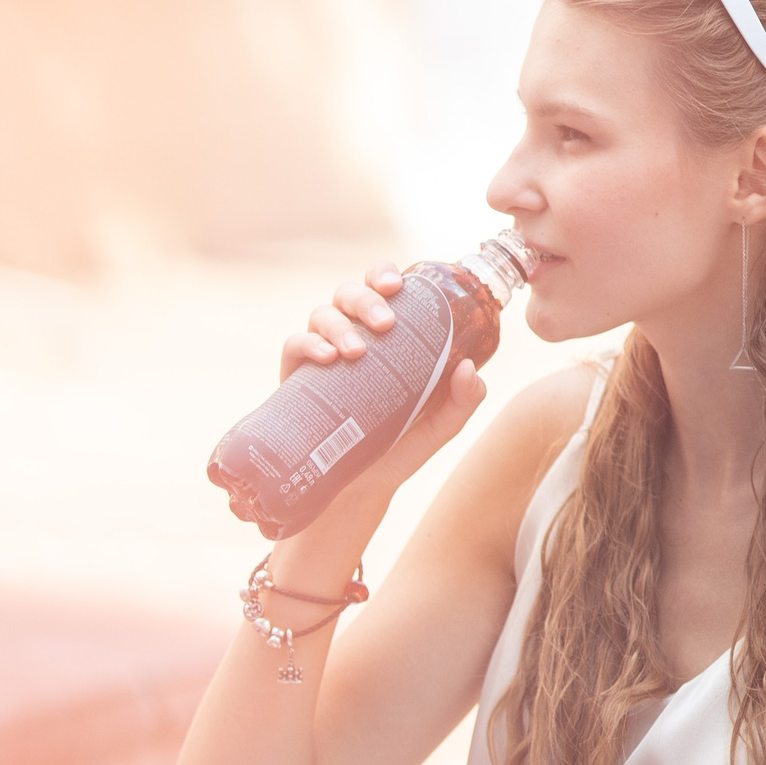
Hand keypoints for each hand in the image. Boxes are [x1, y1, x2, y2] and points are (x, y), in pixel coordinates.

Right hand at [276, 262, 488, 508]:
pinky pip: (294, 345)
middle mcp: (353, 335)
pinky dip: (308, 344)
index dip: (384, 274)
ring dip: (339, 325)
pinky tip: (327, 359)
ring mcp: (322, 355)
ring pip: (322, 314)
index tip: (397, 285)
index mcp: (387, 336)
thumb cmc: (401, 447)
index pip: (381, 289)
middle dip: (366, 299)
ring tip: (357, 352)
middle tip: (385, 322)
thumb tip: (470, 368)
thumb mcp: (441, 427)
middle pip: (350, 294)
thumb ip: (464, 401)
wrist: (359, 490)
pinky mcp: (297, 378)